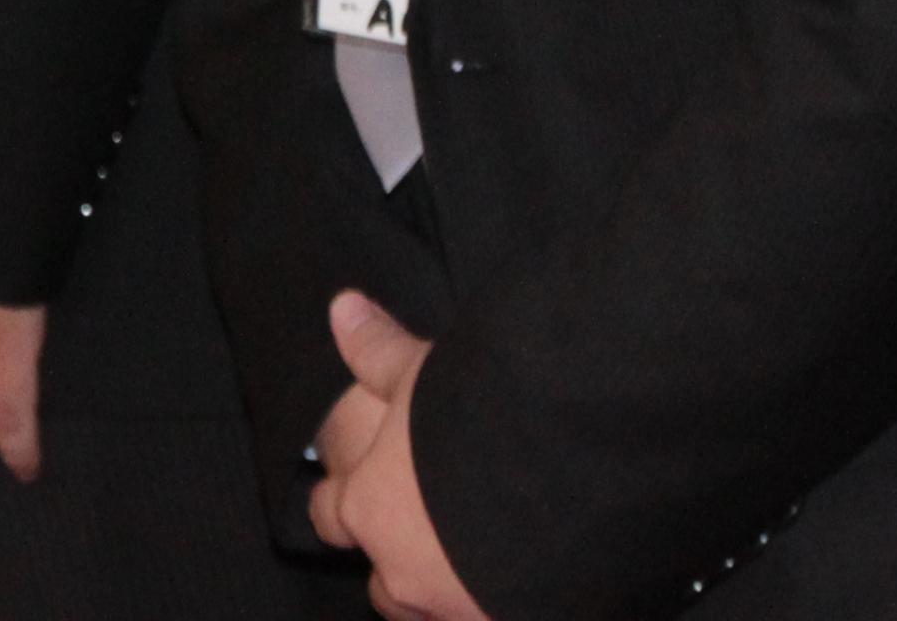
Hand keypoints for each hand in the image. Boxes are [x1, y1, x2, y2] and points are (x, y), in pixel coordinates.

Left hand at [309, 291, 485, 619]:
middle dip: (393, 558)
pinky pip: (478, 615)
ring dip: (438, 587)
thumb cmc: (476, 422)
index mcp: (368, 509)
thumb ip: (378, 350)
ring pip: (427, 610)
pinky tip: (509, 580)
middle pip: (379, 582)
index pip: (330, 511)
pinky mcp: (499, 619)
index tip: (362, 486)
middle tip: (420, 529)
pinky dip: (486, 601)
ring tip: (465, 560)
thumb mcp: (421, 373)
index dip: (345, 496)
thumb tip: (342, 307)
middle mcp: (402, 571)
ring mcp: (451, 607)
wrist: (565, 479)